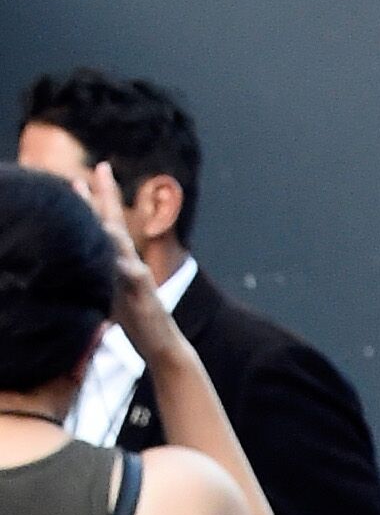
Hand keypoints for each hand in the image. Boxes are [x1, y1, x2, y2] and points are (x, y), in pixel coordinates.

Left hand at [79, 157, 172, 346]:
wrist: (164, 346)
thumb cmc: (138, 323)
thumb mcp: (114, 293)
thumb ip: (104, 274)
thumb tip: (85, 260)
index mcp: (122, 263)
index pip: (108, 227)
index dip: (96, 203)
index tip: (81, 180)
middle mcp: (131, 264)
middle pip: (116, 225)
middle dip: (108, 197)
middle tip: (102, 168)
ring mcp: (138, 279)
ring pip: (123, 246)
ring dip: (111, 223)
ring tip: (100, 201)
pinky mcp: (145, 297)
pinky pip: (133, 277)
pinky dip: (124, 265)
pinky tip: (118, 253)